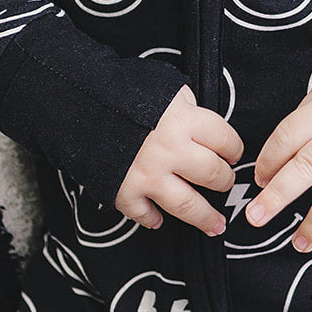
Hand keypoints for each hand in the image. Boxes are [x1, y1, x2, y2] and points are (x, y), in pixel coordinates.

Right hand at [115, 85, 243, 236]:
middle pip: (213, 174)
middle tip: (224, 182)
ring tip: (216, 225)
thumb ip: (188, 107)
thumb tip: (203, 127)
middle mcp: (170, 150)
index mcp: (183, 120)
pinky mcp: (124, 191)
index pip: (225, 140)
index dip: (233, 148)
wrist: (77, 102)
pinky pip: (144, 214)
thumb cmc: (123, 90)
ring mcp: (147, 174)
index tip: (233, 154)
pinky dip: (152, 219)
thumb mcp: (165, 87)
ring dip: (205, 217)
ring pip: (188, 205)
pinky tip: (159, 219)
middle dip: (224, 181)